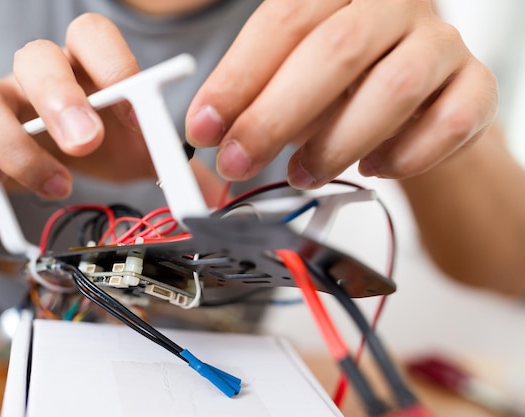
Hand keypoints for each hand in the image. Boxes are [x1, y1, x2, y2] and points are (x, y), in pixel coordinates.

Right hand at [0, 13, 153, 199]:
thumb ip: (165, 163)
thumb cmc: (101, 150)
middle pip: (34, 57)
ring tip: (56, 185)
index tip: (134, 119)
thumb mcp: (137, 153)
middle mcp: (40, 74)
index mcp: (85, 67)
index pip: (91, 33)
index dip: (113, 66)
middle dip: (60, 102)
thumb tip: (206, 191)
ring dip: (16, 148)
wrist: (56, 166)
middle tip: (87, 144)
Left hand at [185, 0, 497, 188]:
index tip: (204, 127)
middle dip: (276, 117)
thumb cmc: (343, 81)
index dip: (238, 78)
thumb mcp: (290, 77)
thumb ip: (253, 95)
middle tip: (239, 161)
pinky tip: (373, 167)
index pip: (283, 20)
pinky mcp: (474, 86)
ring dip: (336, 145)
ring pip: (394, 89)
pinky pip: (449, 122)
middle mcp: (394, 4)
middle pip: (335, 51)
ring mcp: (440, 42)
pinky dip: (403, 157)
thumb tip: (210, 130)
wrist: (414, 93)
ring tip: (302, 174)